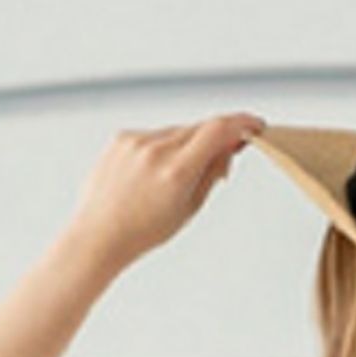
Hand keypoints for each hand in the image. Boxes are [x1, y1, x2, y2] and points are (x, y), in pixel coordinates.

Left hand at [65, 112, 265, 269]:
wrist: (100, 233)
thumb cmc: (143, 230)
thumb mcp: (189, 206)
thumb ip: (212, 172)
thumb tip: (230, 147)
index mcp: (175, 171)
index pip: (217, 130)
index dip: (241, 123)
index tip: (254, 124)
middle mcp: (155, 150)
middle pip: (199, 128)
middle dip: (217, 138)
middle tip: (227, 153)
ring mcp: (135, 141)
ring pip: (177, 131)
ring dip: (188, 145)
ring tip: (176, 178)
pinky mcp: (122, 137)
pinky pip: (155, 134)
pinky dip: (164, 147)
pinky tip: (155, 173)